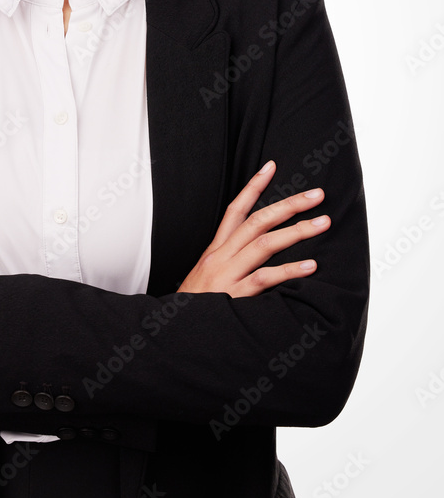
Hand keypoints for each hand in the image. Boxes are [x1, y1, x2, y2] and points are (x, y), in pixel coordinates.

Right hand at [177, 160, 329, 296]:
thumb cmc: (195, 305)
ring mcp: (227, 275)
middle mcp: (221, 256)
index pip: (235, 209)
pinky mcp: (234, 296)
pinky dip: (289, 271)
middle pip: (258, 220)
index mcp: (215, 249)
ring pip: (265, 244)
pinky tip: (310, 266)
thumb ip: (229, 261)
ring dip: (297, 231)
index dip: (253, 186)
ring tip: (322, 223)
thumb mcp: (207, 275)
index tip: (271, 167)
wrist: (175, 331)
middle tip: (316, 195)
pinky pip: (264, 278)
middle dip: (289, 205)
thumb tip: (255, 250)